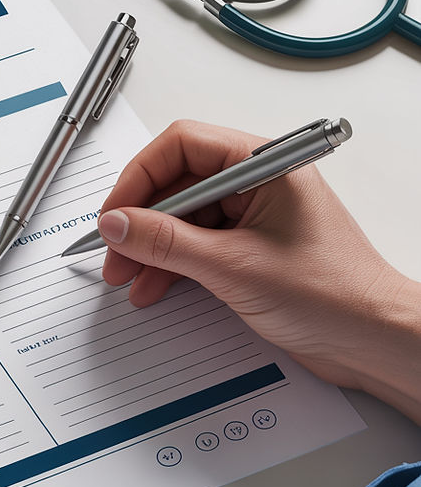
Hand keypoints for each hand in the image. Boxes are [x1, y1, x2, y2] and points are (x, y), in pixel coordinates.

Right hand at [95, 120, 420, 421]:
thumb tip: (116, 223)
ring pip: (182, 218)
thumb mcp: (232, 266)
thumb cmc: (332, 295)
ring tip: (127, 277)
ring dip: (150, 247)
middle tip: (114, 253)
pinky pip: (196, 244)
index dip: (139, 177)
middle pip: (178, 183)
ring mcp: (252, 215)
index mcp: (265, 164)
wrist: (372, 341)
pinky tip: (153, 287)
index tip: (113, 213)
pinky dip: (170, 264)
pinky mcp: (248, 247)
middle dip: (139, 220)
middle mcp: (257, 182)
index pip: (183, 145)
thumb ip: (165, 242)